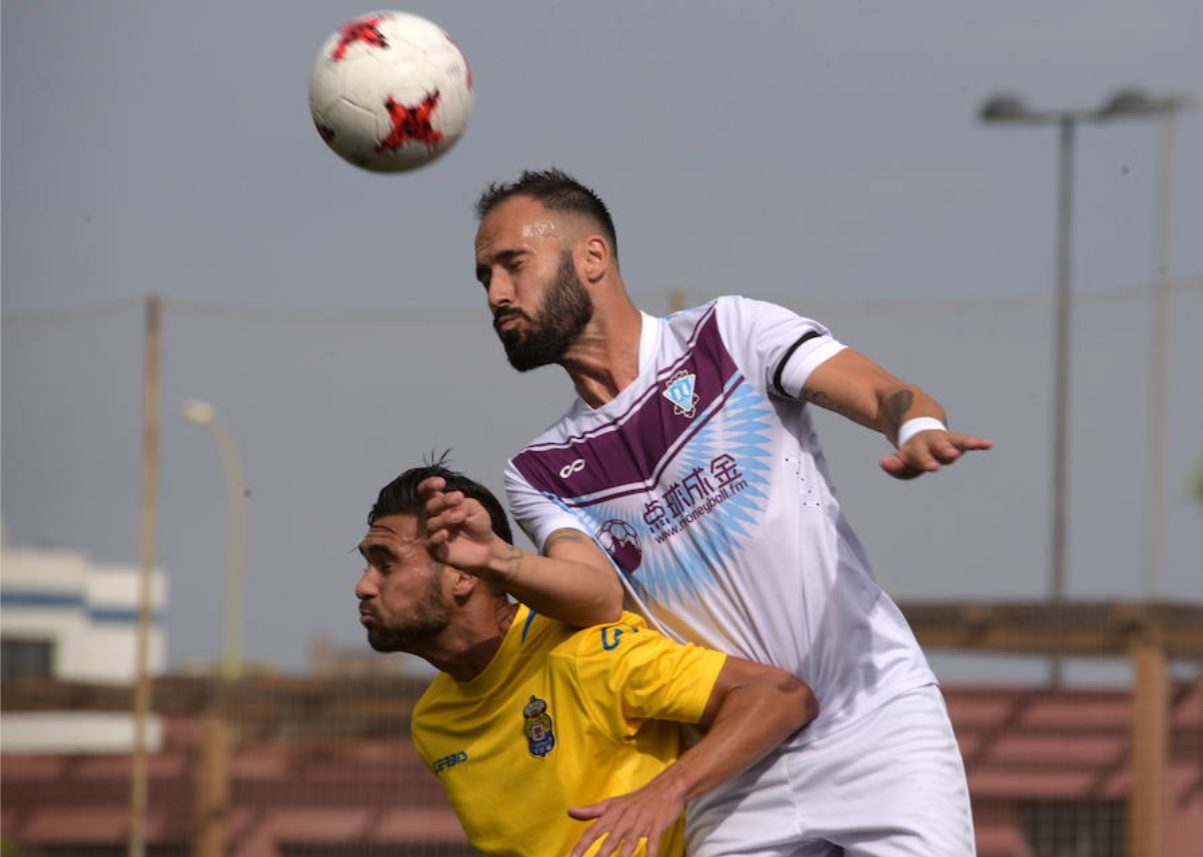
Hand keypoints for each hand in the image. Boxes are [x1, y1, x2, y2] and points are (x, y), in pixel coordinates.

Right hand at [418, 476, 500, 574]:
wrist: (487, 548)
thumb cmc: (479, 524)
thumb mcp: (476, 509)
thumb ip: (465, 503)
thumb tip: (455, 504)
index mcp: (442, 504)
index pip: (428, 492)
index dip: (429, 485)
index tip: (441, 482)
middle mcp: (435, 517)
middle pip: (429, 506)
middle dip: (442, 501)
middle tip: (458, 498)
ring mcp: (434, 532)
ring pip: (430, 523)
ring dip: (444, 518)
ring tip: (460, 516)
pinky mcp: (436, 549)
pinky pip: (431, 542)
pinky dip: (437, 537)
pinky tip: (445, 533)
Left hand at [567, 779, 684, 856]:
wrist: (664, 788)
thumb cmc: (635, 800)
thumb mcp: (611, 804)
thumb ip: (590, 811)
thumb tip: (569, 812)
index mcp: (612, 814)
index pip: (593, 831)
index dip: (582, 845)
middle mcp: (625, 819)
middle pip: (610, 840)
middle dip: (601, 855)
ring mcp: (641, 823)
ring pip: (630, 844)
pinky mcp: (657, 826)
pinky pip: (654, 843)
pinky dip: (651, 854)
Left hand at [879, 429, 992, 479]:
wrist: (917, 423)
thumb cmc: (912, 450)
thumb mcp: (900, 459)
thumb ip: (894, 465)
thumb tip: (884, 462)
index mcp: (915, 446)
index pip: (916, 456)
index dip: (921, 460)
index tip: (927, 466)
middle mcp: (931, 442)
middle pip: (937, 446)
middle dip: (944, 451)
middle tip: (951, 456)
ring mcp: (945, 440)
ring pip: (956, 440)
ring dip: (965, 443)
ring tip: (976, 444)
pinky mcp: (956, 440)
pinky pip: (967, 440)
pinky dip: (977, 442)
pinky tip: (988, 444)